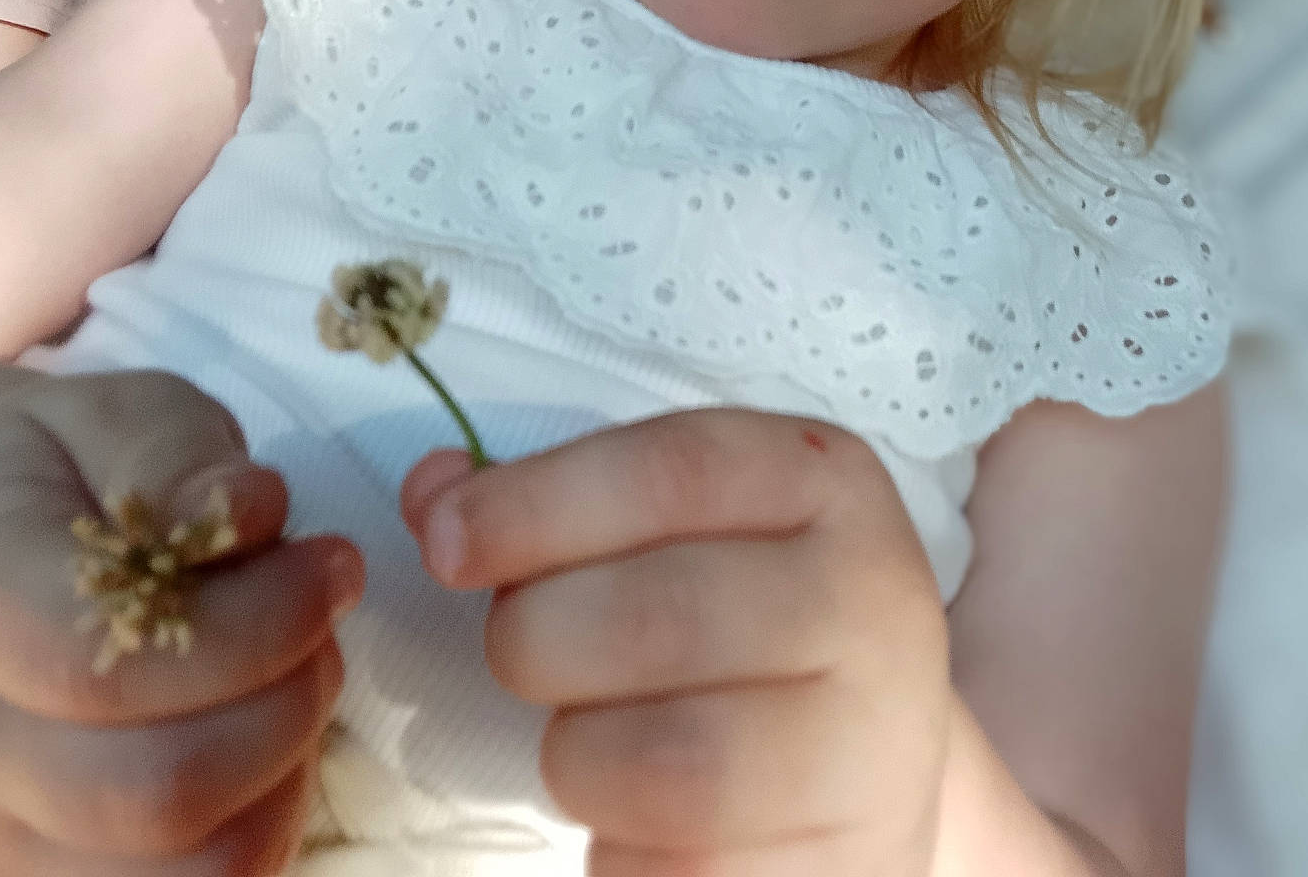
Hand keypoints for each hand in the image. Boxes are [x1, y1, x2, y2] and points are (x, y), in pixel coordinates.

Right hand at [0, 365, 363, 873]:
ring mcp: (6, 835)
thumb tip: (243, 509)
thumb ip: (171, 454)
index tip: (332, 564)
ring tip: (287, 672)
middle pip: (157, 789)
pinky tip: (259, 737)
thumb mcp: (111, 416)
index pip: (108, 669)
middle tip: (320, 618)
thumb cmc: (62, 471)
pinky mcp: (55, 876)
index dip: (256, 622)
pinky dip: (262, 819)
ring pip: (191, 864)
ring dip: (286, 761)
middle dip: (287, 695)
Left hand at [401, 409, 952, 876]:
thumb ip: (557, 501)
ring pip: (668, 761)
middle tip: (521, 649)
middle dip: (539, 637)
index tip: (441, 538)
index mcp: (828, 481)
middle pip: (660, 615)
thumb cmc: (737, 618)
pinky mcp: (848, 859)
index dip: (539, 501)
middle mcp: (874, 597)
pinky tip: (635, 814)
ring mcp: (875, 742)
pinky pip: (685, 870)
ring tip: (588, 735)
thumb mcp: (672, 526)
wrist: (868, 758)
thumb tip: (432, 491)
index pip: (674, 470)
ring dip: (577, 754)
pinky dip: (620, 849)